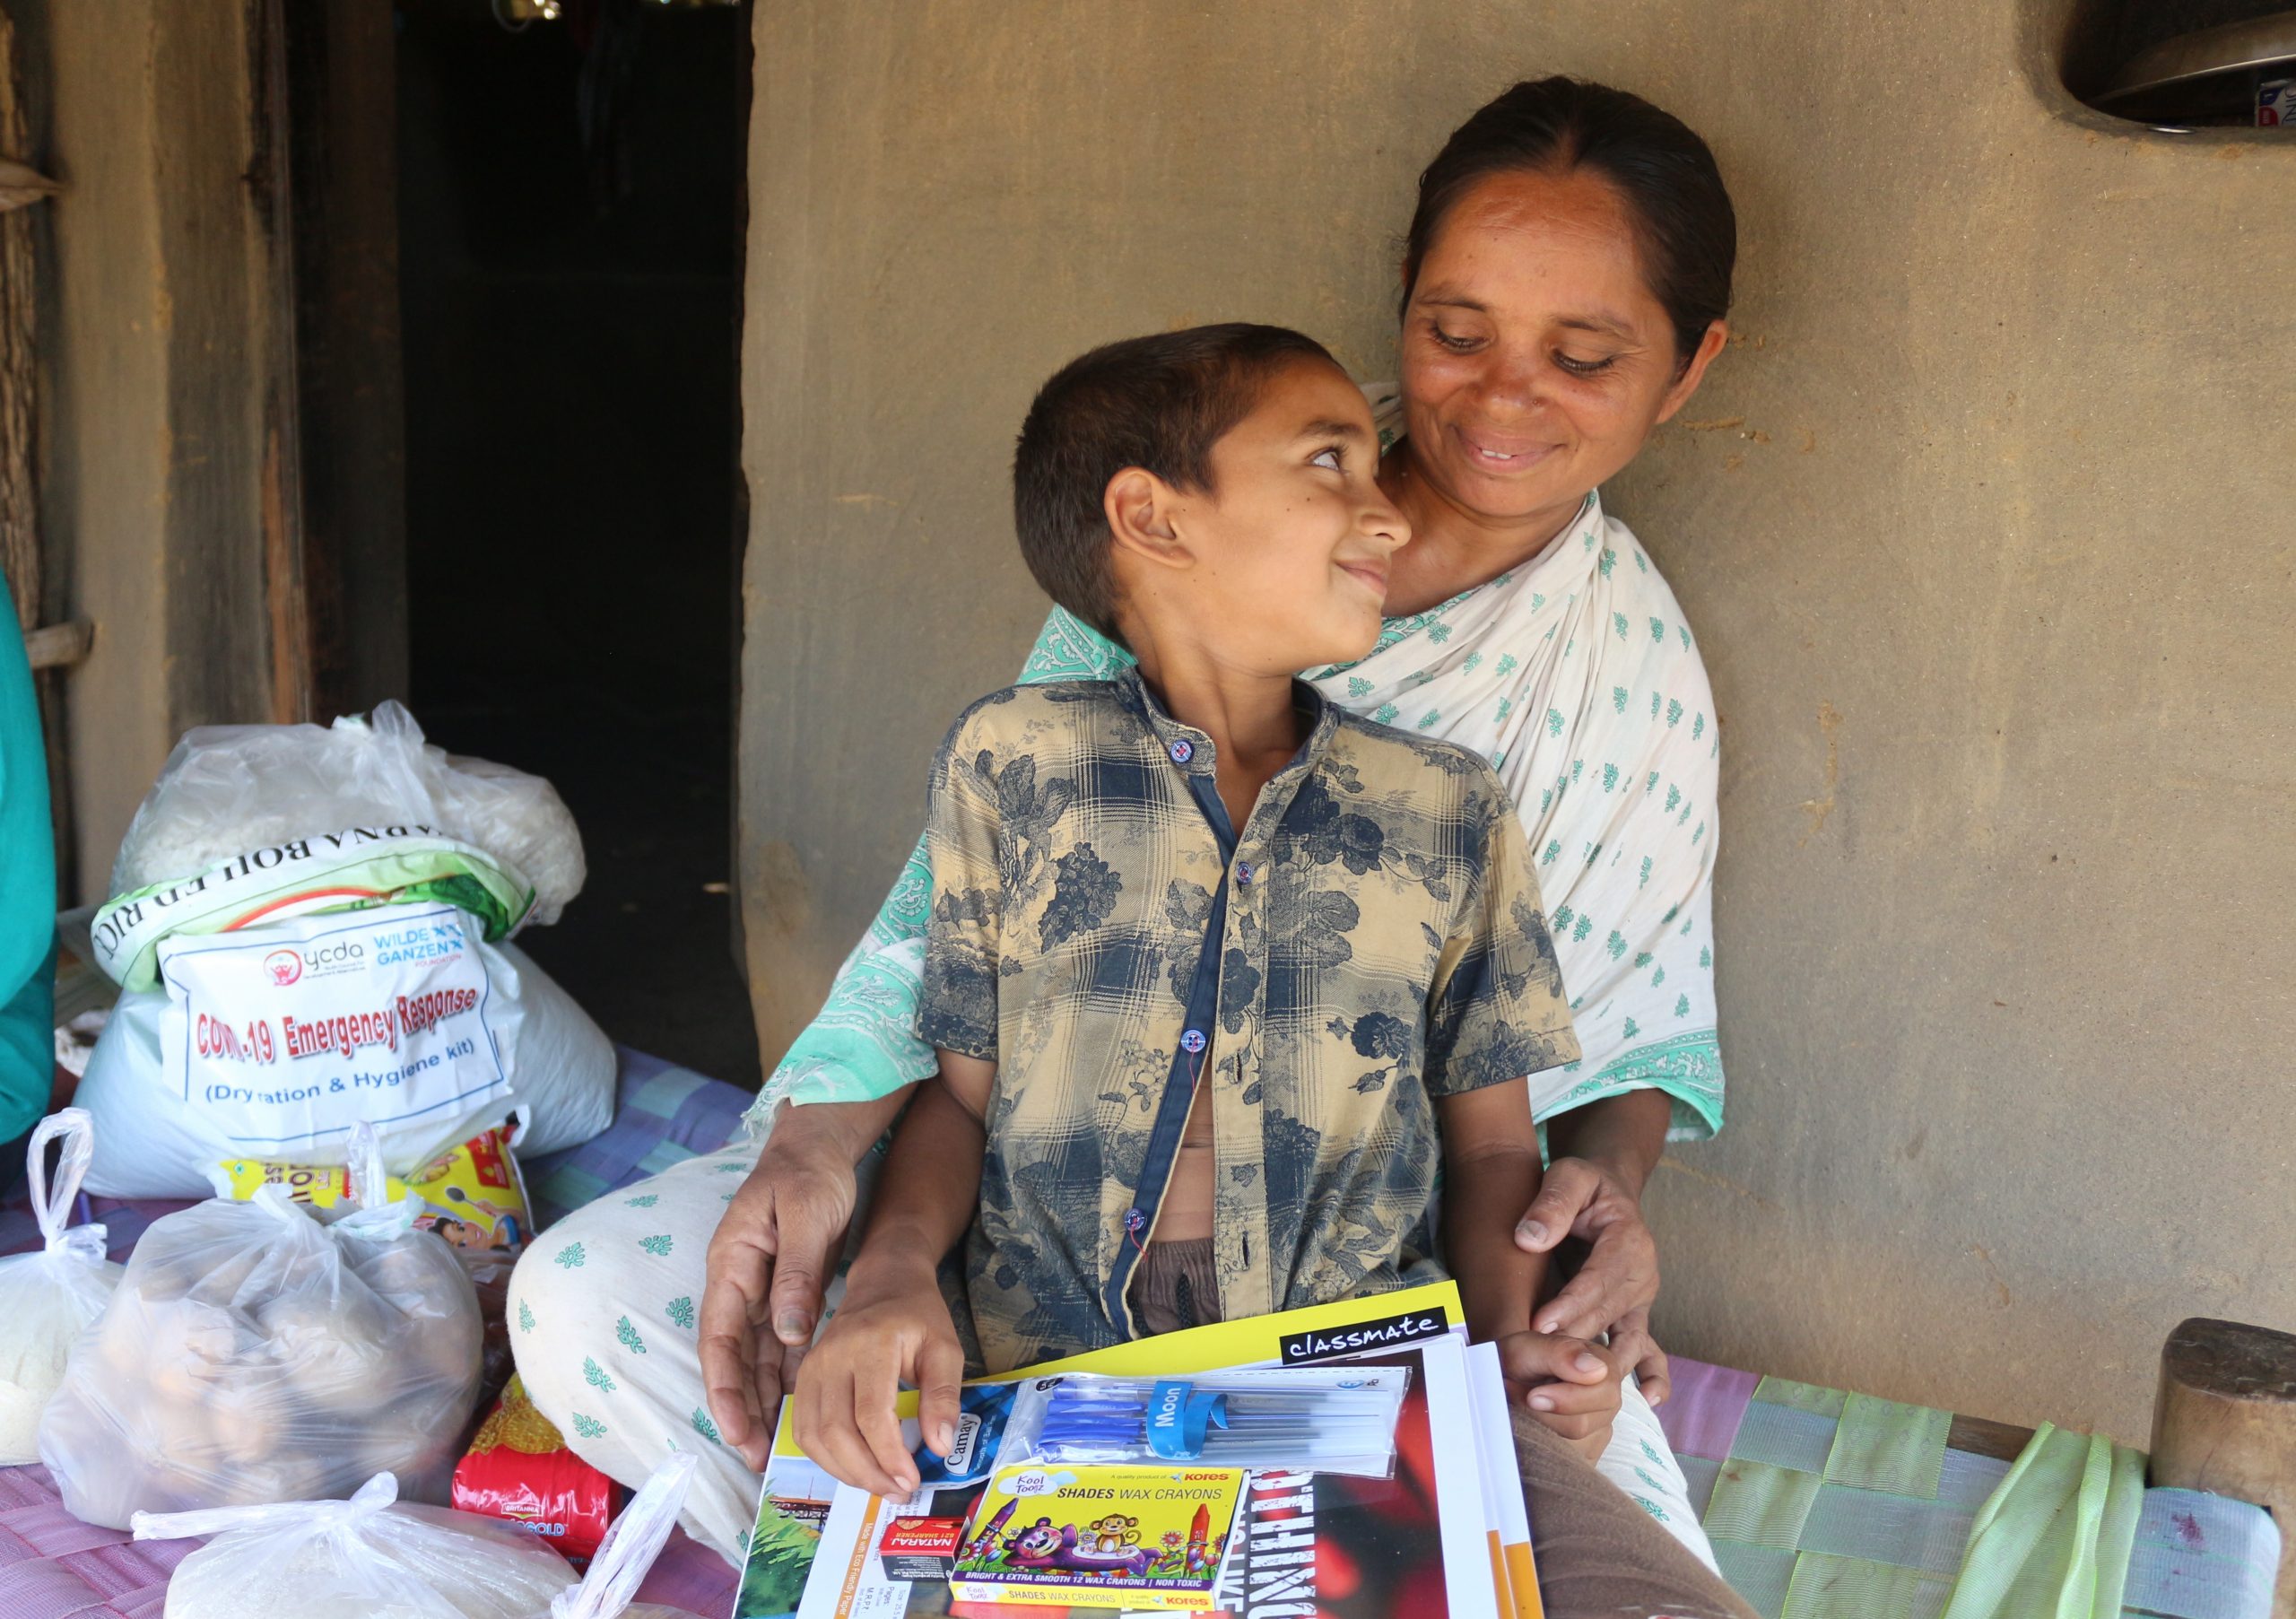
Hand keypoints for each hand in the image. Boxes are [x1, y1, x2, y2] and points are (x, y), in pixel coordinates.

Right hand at [700, 1109, 861, 1470]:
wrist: (821, 1145)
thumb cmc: (809, 1173)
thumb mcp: (807, 1217)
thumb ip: (798, 1275)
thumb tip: (789, 1336)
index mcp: (732, 1264)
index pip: (718, 1338)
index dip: (722, 1388)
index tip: (733, 1428)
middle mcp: (739, 1283)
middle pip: (732, 1359)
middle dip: (739, 1408)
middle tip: (754, 1457)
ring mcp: (760, 1289)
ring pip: (754, 1357)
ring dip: (761, 1400)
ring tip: (773, 1447)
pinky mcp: (784, 1291)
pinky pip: (779, 1343)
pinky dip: (784, 1375)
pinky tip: (796, 1407)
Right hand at [791, 1268, 964, 1496]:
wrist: (883, 1283)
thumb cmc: (918, 1316)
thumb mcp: (946, 1348)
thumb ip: (944, 1396)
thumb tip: (940, 1448)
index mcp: (872, 1344)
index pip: (871, 1414)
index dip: (889, 1456)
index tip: (911, 1480)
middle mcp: (832, 1356)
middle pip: (836, 1431)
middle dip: (867, 1473)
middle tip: (898, 1491)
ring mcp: (811, 1368)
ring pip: (814, 1437)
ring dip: (845, 1472)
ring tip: (879, 1485)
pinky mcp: (802, 1379)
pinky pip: (802, 1430)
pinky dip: (825, 1458)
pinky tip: (854, 1467)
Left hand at [1495, 1331, 1622, 1462]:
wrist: (1496, 1381)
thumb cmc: (1513, 1361)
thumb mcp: (1527, 1347)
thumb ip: (1561, 1352)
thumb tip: (1596, 1370)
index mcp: (1604, 1367)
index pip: (1605, 1393)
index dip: (1568, 1398)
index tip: (1533, 1396)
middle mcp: (1606, 1401)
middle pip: (1583, 1425)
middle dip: (1541, 1414)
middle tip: (1512, 1395)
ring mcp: (1597, 1431)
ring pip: (1569, 1449)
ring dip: (1535, 1430)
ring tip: (1516, 1406)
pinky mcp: (1583, 1456)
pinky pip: (1562, 1464)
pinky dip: (1538, 1447)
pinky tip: (1528, 1427)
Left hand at [1513, 1155, 1670, 1405]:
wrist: (1608, 1193)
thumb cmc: (1584, 1185)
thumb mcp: (1569, 1176)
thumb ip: (1552, 1203)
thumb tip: (1529, 1238)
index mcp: (1629, 1240)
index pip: (1597, 1279)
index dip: (1570, 1304)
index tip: (1540, 1325)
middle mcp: (1643, 1275)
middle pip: (1609, 1315)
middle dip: (1576, 1342)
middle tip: (1541, 1366)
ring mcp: (1642, 1300)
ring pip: (1625, 1339)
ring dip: (1601, 1368)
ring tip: (1570, 1392)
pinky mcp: (1636, 1316)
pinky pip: (1649, 1349)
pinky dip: (1653, 1374)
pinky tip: (1651, 1399)